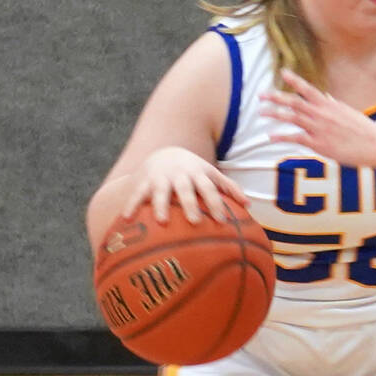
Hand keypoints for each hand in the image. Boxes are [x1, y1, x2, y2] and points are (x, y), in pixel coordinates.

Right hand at [119, 146, 248, 223]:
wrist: (164, 153)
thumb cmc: (193, 171)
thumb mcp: (211, 174)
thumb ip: (228, 187)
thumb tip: (249, 205)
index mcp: (197, 173)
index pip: (209, 188)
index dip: (216, 203)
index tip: (222, 221)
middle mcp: (179, 175)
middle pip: (186, 189)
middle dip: (190, 204)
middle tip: (195, 222)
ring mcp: (160, 177)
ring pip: (160, 191)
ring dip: (161, 206)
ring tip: (162, 222)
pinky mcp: (144, 182)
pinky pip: (137, 194)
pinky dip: (132, 205)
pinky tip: (126, 219)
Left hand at [263, 71, 375, 166]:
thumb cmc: (364, 130)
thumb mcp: (348, 112)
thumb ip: (333, 105)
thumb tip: (325, 98)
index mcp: (329, 104)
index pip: (308, 88)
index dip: (294, 79)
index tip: (282, 72)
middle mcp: (322, 113)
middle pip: (294, 101)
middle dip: (276, 97)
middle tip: (261, 95)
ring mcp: (319, 128)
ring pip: (291, 117)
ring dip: (274, 114)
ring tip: (261, 112)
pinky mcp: (318, 143)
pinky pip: (295, 138)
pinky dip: (281, 136)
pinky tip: (271, 136)